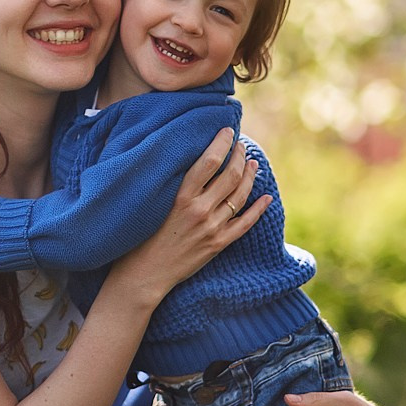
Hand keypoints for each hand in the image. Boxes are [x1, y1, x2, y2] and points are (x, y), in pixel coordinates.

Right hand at [109, 129, 266, 300]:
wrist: (143, 275)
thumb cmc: (140, 237)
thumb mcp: (152, 204)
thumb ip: (171, 185)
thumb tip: (187, 162)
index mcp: (180, 196)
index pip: (209, 161)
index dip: (222, 142)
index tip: (227, 130)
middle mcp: (199, 210)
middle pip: (230, 175)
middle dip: (239, 156)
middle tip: (241, 146)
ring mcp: (211, 228)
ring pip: (240, 196)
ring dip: (250, 177)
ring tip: (253, 164)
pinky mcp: (217, 244)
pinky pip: (245, 224)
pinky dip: (258, 209)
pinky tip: (266, 198)